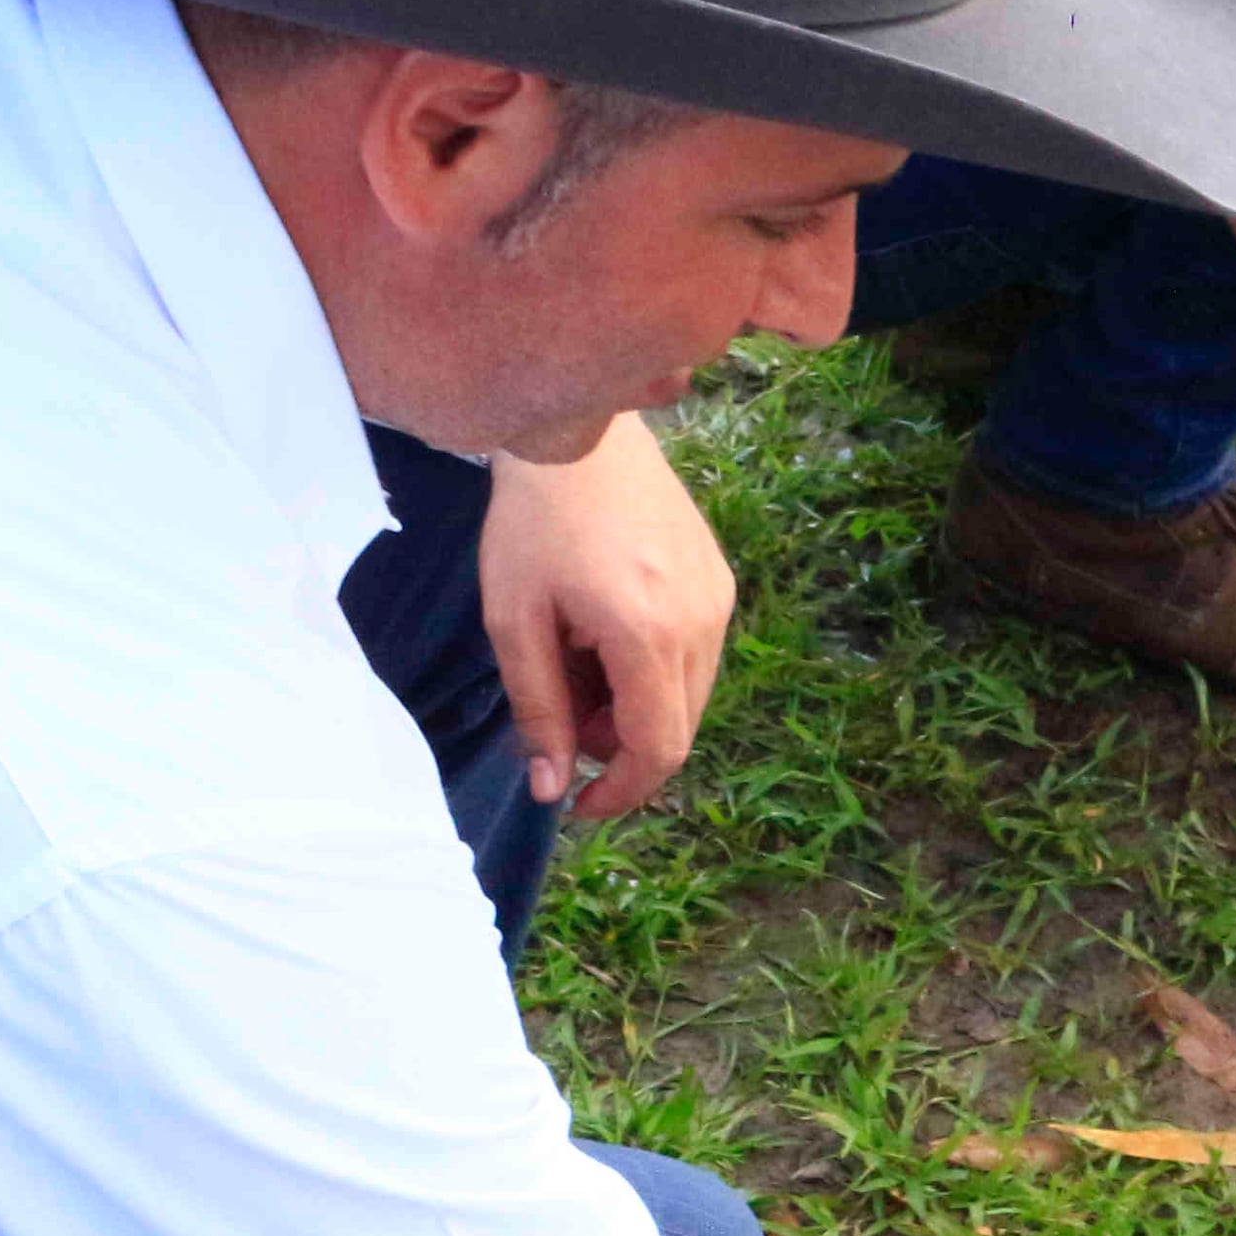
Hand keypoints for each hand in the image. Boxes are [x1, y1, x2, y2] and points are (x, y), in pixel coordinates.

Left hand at [479, 412, 732, 824]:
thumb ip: (538, 709)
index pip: (657, 749)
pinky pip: (695, 656)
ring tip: (578, 665)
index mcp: (648, 635)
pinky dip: (652, 672)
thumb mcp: (515, 620)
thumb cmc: (533, 520)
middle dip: (617, 747)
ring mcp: (719, 599)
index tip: (576, 803)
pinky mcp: (720, 581)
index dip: (620, 792)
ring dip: (634, 708)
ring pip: (687, 696)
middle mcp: (701, 622)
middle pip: (676, 728)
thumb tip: (551, 790)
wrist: (582, 432)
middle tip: (562, 717)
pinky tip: (605, 636)